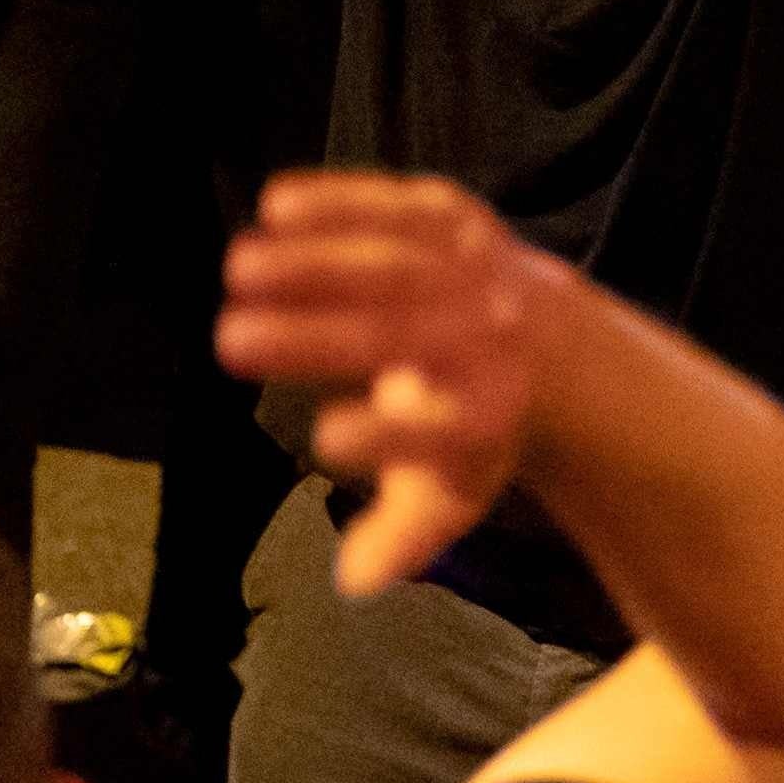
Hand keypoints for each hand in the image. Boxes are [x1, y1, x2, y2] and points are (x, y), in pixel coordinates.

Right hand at [210, 174, 559, 595]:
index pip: (441, 431)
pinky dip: (343, 201)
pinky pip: (399, 205)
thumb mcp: (451, 490)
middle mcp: (486, 339)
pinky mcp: (458, 218)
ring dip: (315, 259)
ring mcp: (475, 270)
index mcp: (486, 414)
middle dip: (315, 339)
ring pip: (393, 262)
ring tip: (238, 267)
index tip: (326, 441)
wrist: (551, 340)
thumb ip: (404, 534)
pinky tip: (275, 204)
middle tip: (232, 343)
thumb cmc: (474, 427)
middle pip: (398, 338)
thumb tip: (356, 581)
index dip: (388, 437)